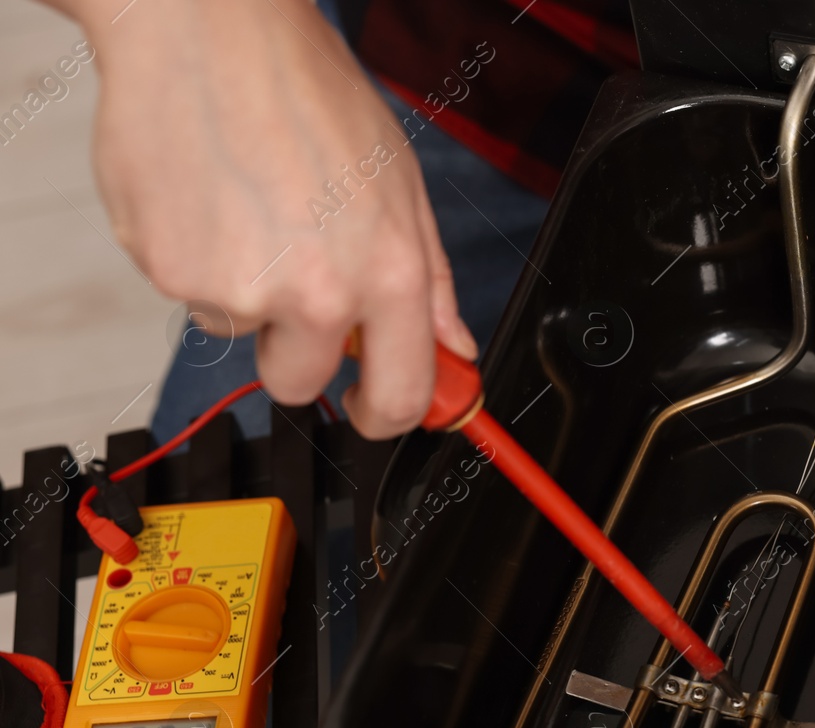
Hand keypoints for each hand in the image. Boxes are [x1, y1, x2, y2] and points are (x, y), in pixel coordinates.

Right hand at [55, 0, 475, 436]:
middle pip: (300, 385)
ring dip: (241, 291)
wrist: (204, 31)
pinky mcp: (171, 273)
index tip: (374, 410)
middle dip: (296, 352)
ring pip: (240, 332)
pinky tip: (208, 197)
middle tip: (289, 281)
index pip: (402, 396)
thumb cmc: (303, 91)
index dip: (385, 415)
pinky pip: (189, 294)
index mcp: (389, 273)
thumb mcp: (400, 183)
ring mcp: (239, 289)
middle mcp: (318, 292)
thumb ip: (429, 280)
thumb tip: (454, 347)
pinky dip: (194, 258)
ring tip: (247, 209)